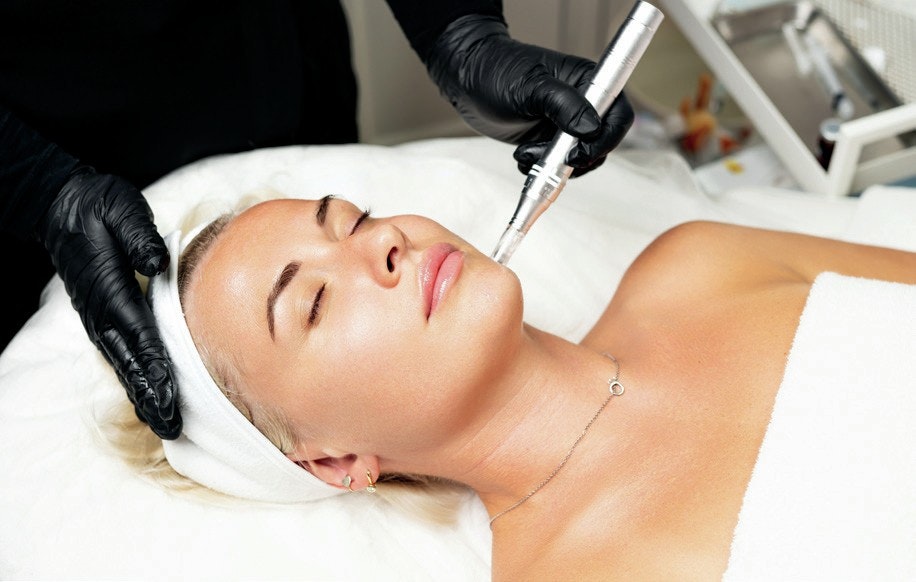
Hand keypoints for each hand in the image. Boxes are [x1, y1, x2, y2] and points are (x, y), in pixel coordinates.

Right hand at [37, 167, 180, 438]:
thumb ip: (139, 236)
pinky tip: (150, 396)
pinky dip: (137, 378)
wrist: (62, 205)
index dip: (156, 368)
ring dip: (145, 394)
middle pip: (132, 362)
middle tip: (173, 426)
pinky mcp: (103, 317)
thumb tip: (156, 261)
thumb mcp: (122, 210)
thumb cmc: (98, 206)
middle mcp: (103, 312)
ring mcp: (100, 318)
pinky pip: (123, 353)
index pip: (139, 336)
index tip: (170, 395)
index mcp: (110, 290)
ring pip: (126, 364)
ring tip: (166, 423)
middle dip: (152, 395)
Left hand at [425, 14, 633, 176]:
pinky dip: (542, 169)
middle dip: (576, 158)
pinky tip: (521, 155)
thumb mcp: (530, 86)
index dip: (605, 139)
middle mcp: (582, 104)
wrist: (466, 80)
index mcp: (587, 82)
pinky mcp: (549, 141)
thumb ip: (563, 104)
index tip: (577, 153)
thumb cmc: (496, 71)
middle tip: (547, 159)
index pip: (618, 114)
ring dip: (554, 166)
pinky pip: (557, 165)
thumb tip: (590, 128)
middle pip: (601, 143)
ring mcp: (566, 125)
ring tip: (525, 153)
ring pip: (579, 159)